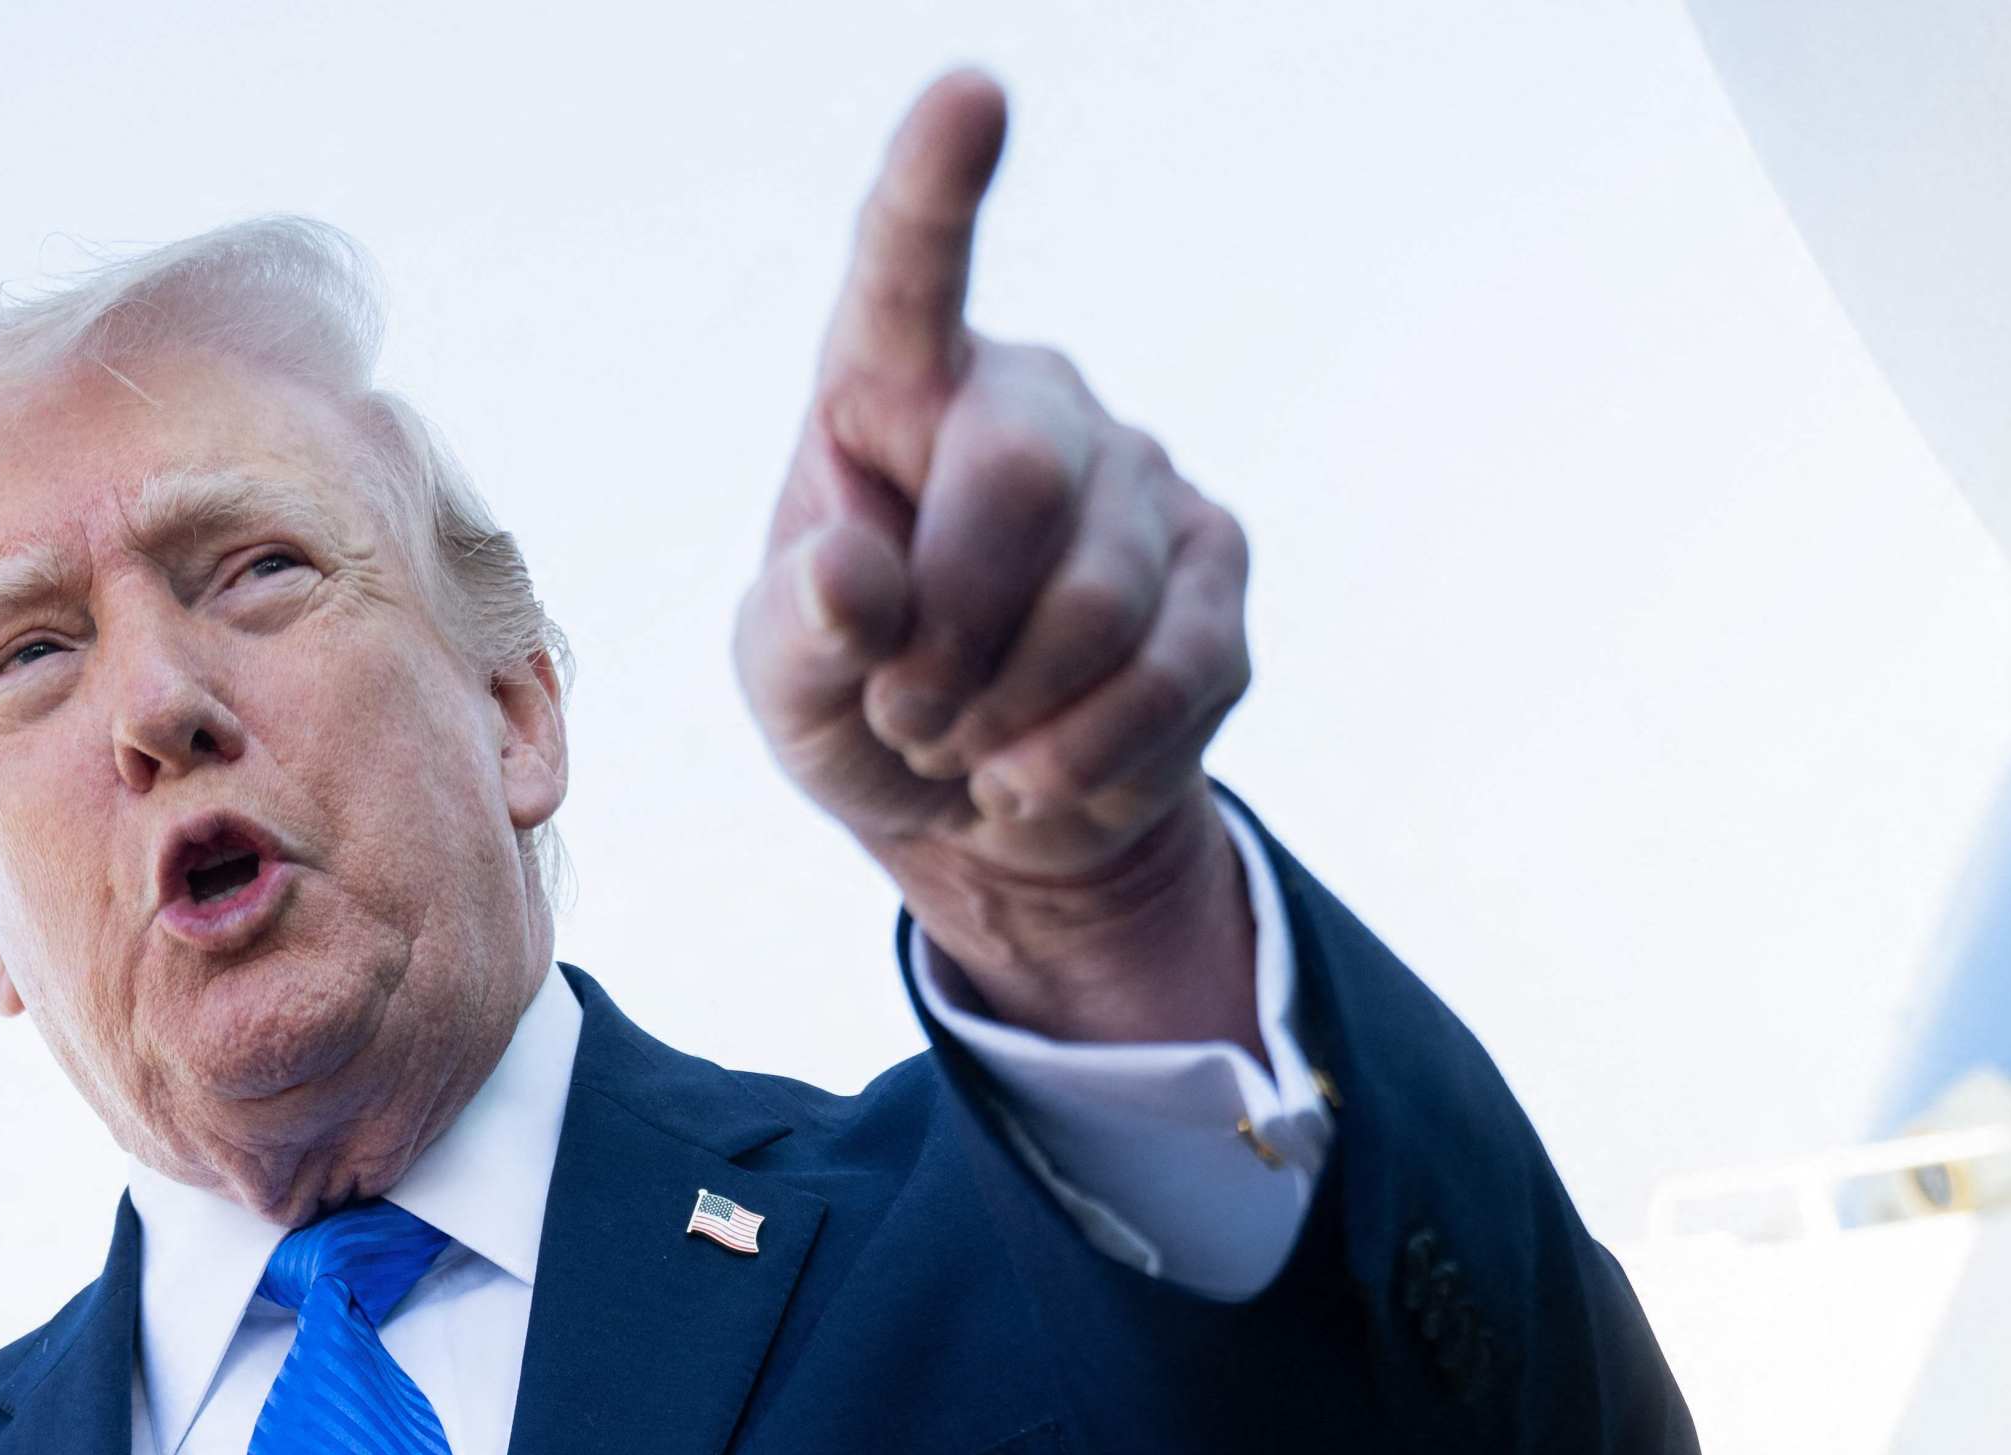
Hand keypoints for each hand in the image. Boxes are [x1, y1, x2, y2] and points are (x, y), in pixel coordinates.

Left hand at [738, 69, 1258, 1048]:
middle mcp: (1033, 402)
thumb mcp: (788, 687)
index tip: (971, 92)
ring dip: (1014, 720)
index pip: (911, 269)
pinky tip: (1044, 774)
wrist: (986, 806)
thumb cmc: (861, 703)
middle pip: (1019, 479)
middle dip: (953, 637)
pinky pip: (1172, 680)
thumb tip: (852, 575)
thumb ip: (801, 629)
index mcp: (895, 386)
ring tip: (972, 751)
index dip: (938, 184)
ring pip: (1103, 604)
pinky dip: (1085, 763)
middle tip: (908, 718)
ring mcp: (1144, 479)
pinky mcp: (1222, 573)